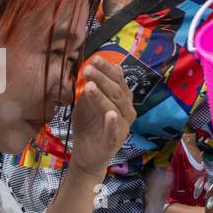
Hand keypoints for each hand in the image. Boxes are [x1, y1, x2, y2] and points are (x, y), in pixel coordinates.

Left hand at [70, 56, 134, 175]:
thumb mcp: (87, 102)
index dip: (106, 68)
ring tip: (89, 86)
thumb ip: (95, 86)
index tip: (94, 58)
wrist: (85, 154)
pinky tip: (110, 114)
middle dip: (102, 78)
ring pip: (115, 108)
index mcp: (121, 99)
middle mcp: (126, 111)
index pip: (117, 80)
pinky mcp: (114, 141)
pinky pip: (114, 131)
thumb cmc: (88, 125)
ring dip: (103, 96)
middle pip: (116, 91)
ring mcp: (122, 126)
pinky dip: (112, 122)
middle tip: (87, 69)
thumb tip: (106, 65)